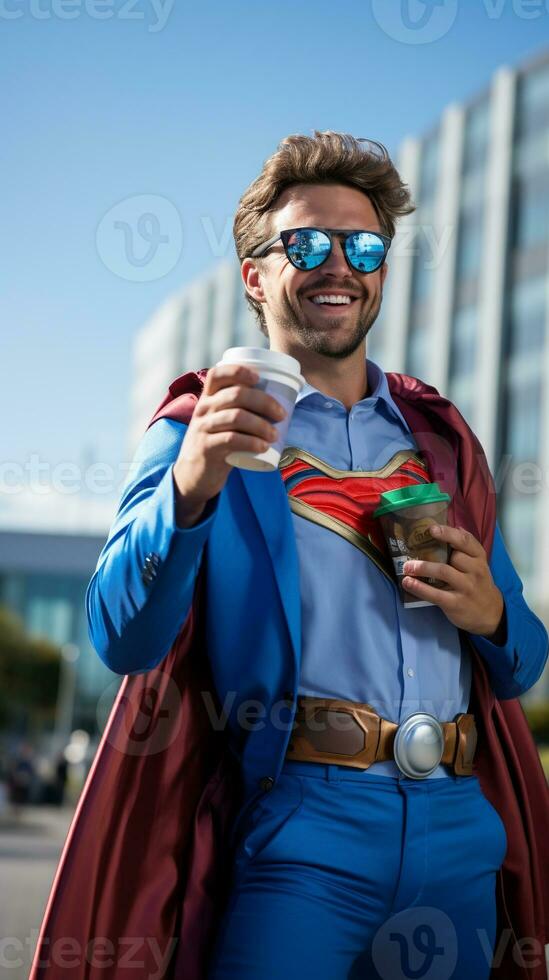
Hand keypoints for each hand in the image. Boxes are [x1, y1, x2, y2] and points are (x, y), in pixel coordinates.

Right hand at [173, 363, 286, 512]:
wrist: (193, 475)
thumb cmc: (216, 444)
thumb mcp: (220, 422)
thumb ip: (238, 410)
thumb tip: (279, 403)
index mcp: (207, 398)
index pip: (217, 374)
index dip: (239, 371)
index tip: (259, 378)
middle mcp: (203, 409)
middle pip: (236, 394)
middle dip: (264, 402)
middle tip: (281, 415)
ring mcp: (203, 428)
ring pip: (236, 417)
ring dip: (261, 425)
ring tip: (275, 435)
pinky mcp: (206, 448)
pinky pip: (231, 439)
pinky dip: (251, 442)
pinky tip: (263, 447)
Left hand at [401, 524, 504, 637]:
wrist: (490, 614)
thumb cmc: (478, 583)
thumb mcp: (478, 564)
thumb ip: (467, 547)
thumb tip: (454, 526)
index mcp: (479, 558)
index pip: (466, 541)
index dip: (449, 533)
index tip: (432, 529)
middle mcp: (475, 571)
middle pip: (454, 556)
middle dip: (431, 553)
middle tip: (411, 551)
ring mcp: (466, 587)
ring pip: (443, 572)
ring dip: (422, 567)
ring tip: (407, 567)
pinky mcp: (456, 603)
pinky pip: (436, 594)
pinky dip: (420, 588)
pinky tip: (408, 583)